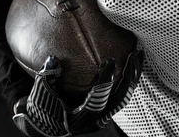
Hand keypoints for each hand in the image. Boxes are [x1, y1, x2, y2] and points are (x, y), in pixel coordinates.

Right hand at [12, 50, 142, 135]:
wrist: (43, 123)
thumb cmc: (41, 109)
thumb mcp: (40, 95)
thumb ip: (47, 78)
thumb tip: (53, 59)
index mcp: (80, 119)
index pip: (98, 99)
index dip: (105, 80)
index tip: (109, 60)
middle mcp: (96, 119)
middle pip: (120, 98)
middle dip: (129, 76)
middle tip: (133, 54)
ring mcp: (103, 114)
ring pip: (125, 96)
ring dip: (133, 75)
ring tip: (138, 55)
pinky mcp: (106, 107)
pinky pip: (123, 93)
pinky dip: (128, 78)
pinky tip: (132, 61)